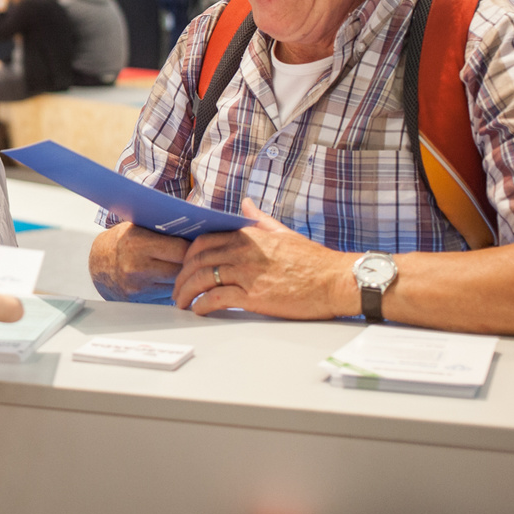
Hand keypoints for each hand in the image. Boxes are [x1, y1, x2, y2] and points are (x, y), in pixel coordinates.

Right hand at [88, 222, 188, 301]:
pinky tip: (169, 279)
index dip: (192, 247)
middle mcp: (136, 268)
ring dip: (182, 278)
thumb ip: (163, 230)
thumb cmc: (122, 242)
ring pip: (177, 285)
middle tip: (195, 258)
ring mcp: (138, 288)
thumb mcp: (138, 227)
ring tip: (181, 267)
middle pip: (181, 270)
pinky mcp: (140, 301)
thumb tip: (197, 230)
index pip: (180, 249)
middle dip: (190, 264)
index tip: (198, 245)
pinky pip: (168, 296)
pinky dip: (172, 288)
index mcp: (136, 244)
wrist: (99, 264)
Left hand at [173, 199, 357, 318]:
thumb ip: (261, 220)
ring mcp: (248, 273)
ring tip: (181, 302)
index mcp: (249, 236)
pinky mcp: (253, 296)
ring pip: (202, 278)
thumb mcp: (284, 233)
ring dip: (186, 291)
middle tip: (176, 289)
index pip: (205, 241)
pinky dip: (203, 304)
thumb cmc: (314, 261)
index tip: (183, 266)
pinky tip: (199, 310)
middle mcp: (244, 251)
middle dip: (182, 275)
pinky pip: (217, 298)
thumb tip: (246, 204)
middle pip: (198, 260)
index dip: (188, 255)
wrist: (337, 281)